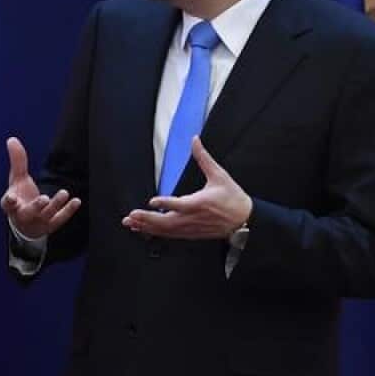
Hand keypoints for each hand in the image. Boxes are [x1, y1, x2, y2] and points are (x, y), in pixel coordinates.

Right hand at [0, 137, 80, 238]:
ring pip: (47, 215)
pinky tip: (77, 201)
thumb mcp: (17, 179)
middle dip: (36, 206)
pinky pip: (60, 219)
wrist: (26, 226)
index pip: (8, 204)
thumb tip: (12, 139)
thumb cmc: (20, 199)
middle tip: (43, 199)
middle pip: (29, 212)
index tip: (11, 198)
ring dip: (56, 205)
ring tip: (64, 193)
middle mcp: (24, 215)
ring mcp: (38, 222)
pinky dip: (68, 211)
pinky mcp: (51, 225)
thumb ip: (17, 161)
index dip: (9, 201)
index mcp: (12, 206)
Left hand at [122, 136, 251, 239]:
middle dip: (147, 219)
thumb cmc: (232, 198)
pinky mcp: (190, 234)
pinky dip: (155, 232)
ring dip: (147, 227)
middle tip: (131, 215)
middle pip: (166, 222)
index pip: (179, 204)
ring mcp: (191, 228)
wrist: (244, 220)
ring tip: (130, 223)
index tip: (152, 201)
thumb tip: (195, 140)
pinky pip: (170, 235)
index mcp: (199, 203)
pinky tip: (143, 230)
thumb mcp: (219, 175)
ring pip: (166, 230)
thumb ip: (203, 158)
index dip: (165, 203)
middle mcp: (193, 218)